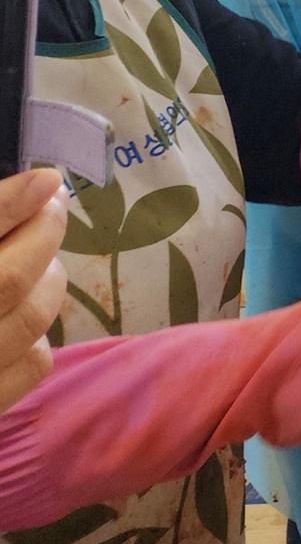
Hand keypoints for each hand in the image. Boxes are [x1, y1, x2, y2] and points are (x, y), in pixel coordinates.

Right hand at [0, 170, 66, 411]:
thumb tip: (14, 199)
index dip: (5, 205)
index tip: (44, 179)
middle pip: (5, 280)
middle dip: (41, 234)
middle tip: (52, 204)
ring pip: (29, 319)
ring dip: (48, 278)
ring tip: (43, 256)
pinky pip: (32, 363)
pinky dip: (39, 331)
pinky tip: (24, 314)